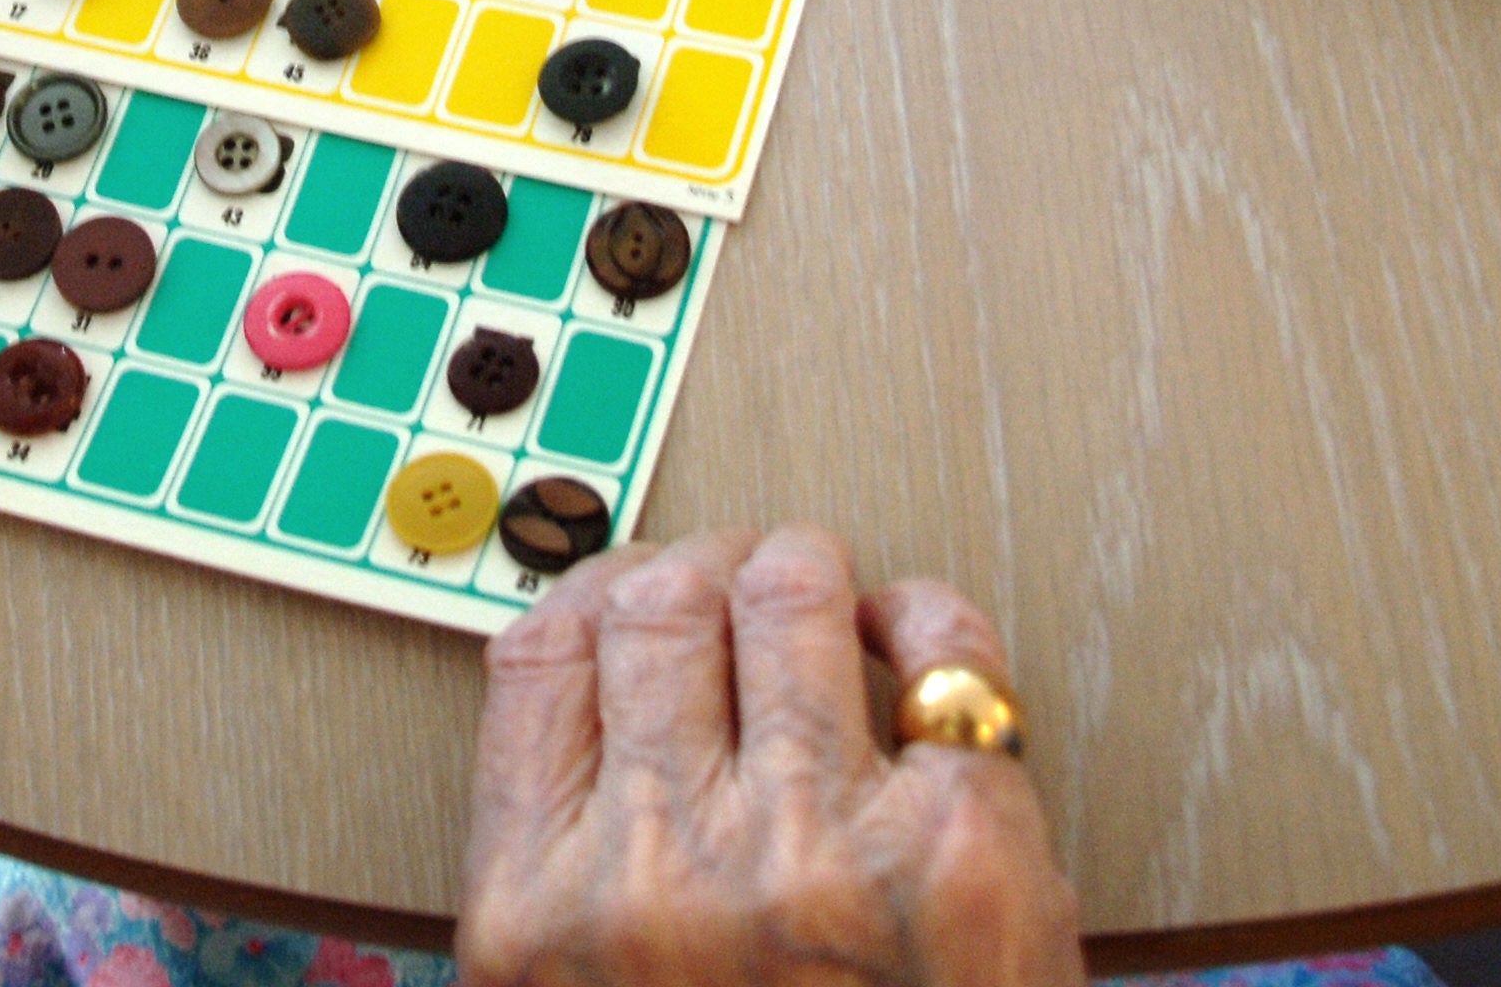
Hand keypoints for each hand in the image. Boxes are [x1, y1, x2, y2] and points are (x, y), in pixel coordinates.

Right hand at [457, 528, 1083, 986]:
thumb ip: (571, 868)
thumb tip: (590, 654)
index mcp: (538, 921)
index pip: (539, 653)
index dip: (595, 594)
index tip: (634, 594)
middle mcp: (655, 874)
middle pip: (659, 598)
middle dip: (708, 579)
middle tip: (749, 603)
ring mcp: (808, 851)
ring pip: (787, 588)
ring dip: (812, 585)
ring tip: (837, 628)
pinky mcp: (961, 847)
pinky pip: (940, 646)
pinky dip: (931, 628)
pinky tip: (922, 665)